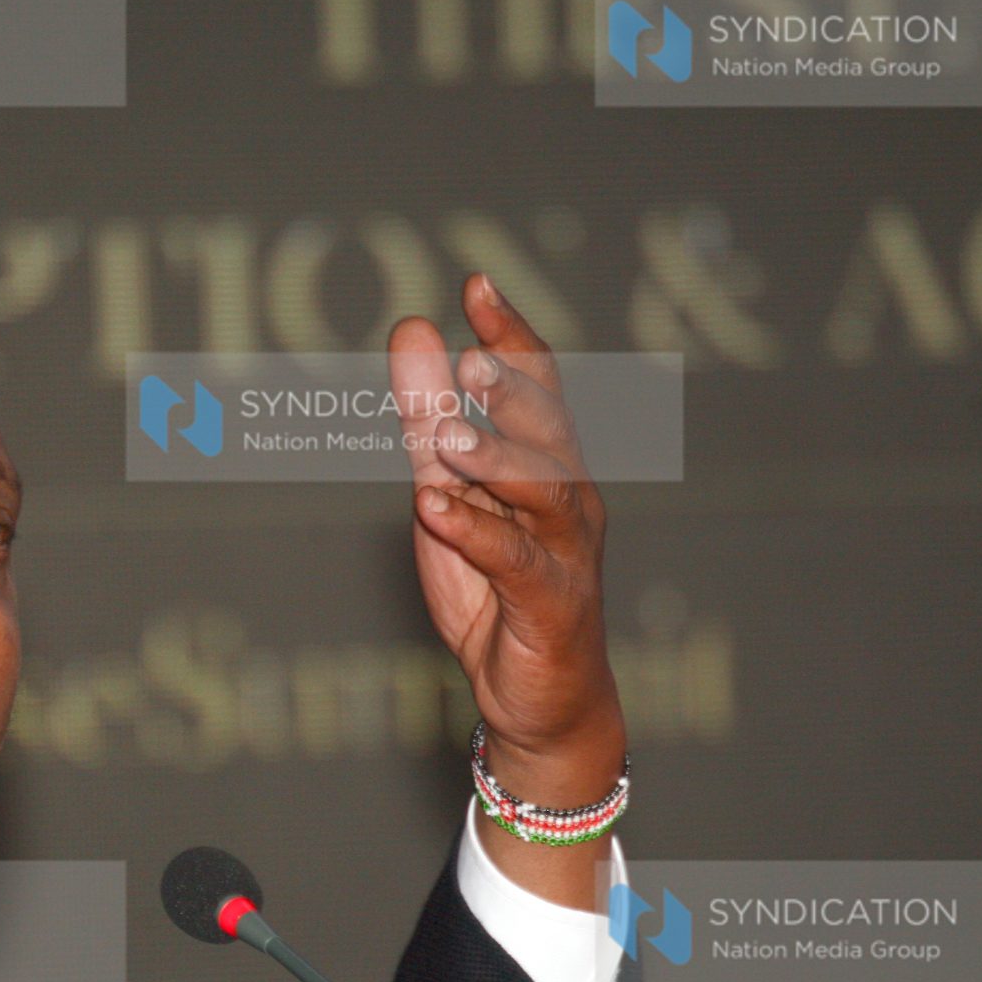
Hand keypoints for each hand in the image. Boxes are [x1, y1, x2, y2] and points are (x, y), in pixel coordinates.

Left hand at [389, 275, 624, 908]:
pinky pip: (515, 563)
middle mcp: (569, 500)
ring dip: (497, 459)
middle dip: (512, 391)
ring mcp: (565, 552)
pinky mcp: (550, 606)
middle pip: (549, 430)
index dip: (510, 333)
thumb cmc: (496, 590)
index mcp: (548, 463)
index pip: (537, 385)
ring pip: (542, 494)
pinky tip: (435, 510)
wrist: (536, 699)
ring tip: (447, 434)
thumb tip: (412, 327)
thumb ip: (429, 413)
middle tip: (470, 353)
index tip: (476, 282)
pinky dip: (476, 534)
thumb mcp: (448, 490)